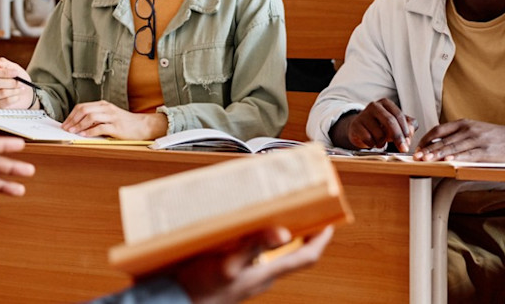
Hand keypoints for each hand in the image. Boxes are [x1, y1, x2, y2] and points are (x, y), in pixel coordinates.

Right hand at [0, 57, 35, 108]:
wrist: (27, 92)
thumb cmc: (19, 79)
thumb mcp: (14, 68)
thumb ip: (5, 64)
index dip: (4, 72)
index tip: (16, 72)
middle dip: (12, 82)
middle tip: (21, 82)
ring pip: (2, 92)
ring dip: (15, 90)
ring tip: (20, 89)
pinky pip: (5, 101)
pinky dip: (14, 98)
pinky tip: (17, 96)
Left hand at [62, 100, 167, 139]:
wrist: (143, 125)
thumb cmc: (125, 122)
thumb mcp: (109, 115)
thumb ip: (96, 117)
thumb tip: (78, 124)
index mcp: (103, 104)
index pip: (82, 106)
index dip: (71, 115)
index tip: (65, 123)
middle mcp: (106, 108)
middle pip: (84, 110)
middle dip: (72, 120)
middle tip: (66, 128)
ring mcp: (112, 117)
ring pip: (90, 118)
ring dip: (79, 125)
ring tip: (72, 131)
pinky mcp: (116, 127)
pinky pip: (100, 128)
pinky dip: (90, 131)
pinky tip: (83, 135)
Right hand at [176, 226, 332, 303]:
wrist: (175, 302)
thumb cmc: (200, 288)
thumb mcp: (228, 263)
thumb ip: (254, 246)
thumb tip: (283, 232)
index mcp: (266, 273)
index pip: (307, 256)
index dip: (322, 239)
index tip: (330, 221)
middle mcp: (262, 276)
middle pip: (293, 253)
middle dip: (302, 232)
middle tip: (305, 210)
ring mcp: (248, 277)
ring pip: (273, 253)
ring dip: (278, 234)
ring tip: (277, 212)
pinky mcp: (234, 275)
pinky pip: (254, 256)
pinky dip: (257, 240)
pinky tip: (244, 228)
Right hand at [334, 98, 414, 151]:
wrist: (359, 129)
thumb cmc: (381, 126)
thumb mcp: (396, 124)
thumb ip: (408, 127)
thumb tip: (409, 135)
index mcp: (386, 103)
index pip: (398, 115)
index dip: (405, 129)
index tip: (408, 141)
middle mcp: (374, 106)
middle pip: (389, 121)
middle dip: (398, 137)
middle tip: (403, 149)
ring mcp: (363, 115)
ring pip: (379, 133)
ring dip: (383, 143)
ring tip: (381, 143)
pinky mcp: (355, 125)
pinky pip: (368, 139)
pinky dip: (373, 145)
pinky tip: (372, 143)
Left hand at [413, 119, 504, 162]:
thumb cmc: (492, 136)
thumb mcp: (473, 129)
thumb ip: (456, 135)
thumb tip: (436, 143)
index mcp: (463, 123)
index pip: (439, 129)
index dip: (427, 139)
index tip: (418, 147)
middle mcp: (468, 130)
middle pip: (444, 139)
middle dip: (428, 149)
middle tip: (417, 156)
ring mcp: (477, 140)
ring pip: (453, 147)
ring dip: (438, 154)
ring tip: (427, 160)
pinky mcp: (485, 151)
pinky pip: (468, 155)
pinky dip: (457, 158)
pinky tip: (448, 161)